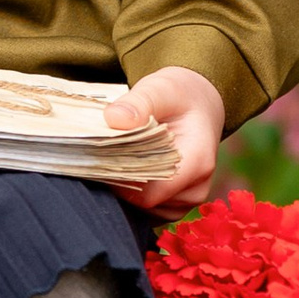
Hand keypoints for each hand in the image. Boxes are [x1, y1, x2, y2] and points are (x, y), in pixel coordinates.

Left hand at [109, 64, 225, 215]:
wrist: (198, 106)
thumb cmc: (179, 96)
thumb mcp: (160, 89)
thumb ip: (138, 102)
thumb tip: (113, 119)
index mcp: (198, 162)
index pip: (151, 191)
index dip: (120, 177)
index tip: (99, 156)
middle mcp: (197, 187)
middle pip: (145, 201)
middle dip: (119, 181)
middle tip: (100, 154)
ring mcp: (188, 199)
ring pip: (143, 208)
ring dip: (124, 187)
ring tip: (115, 157)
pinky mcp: (176, 204)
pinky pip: (147, 208)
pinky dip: (132, 192)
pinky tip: (124, 167)